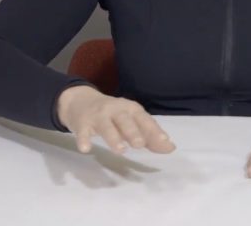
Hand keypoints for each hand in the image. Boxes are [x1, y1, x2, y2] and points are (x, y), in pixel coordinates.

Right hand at [56, 85, 175, 154]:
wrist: (80, 101)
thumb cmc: (112, 115)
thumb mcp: (131, 122)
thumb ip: (150, 136)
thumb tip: (170, 148)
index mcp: (130, 109)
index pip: (144, 119)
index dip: (154, 130)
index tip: (164, 142)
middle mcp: (115, 110)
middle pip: (125, 120)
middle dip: (133, 131)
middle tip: (140, 144)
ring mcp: (98, 116)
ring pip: (106, 126)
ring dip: (113, 137)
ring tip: (121, 150)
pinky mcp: (82, 123)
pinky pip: (82, 131)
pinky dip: (83, 139)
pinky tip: (86, 149)